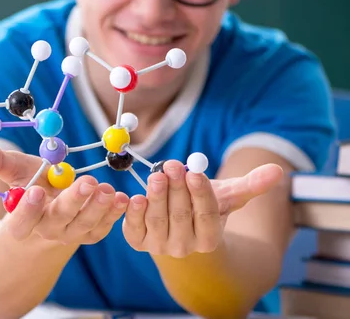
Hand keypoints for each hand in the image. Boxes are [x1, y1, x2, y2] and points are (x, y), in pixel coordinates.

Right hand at [0, 144, 129, 244]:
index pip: (20, 222)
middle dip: (74, 202)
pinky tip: (124, 199)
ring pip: (85, 226)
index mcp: (22, 221)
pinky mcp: (91, 233)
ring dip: (99, 208)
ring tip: (108, 190)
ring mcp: (71, 234)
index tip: (37, 190)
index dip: (28, 209)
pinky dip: (114, 214)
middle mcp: (47, 231)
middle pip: (59, 221)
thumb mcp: (16, 172)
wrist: (51, 205)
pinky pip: (103, 228)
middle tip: (87, 182)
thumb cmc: (31, 183)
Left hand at [122, 159, 282, 256]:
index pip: (207, 216)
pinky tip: (134, 197)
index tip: (195, 172)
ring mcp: (160, 246)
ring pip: (158, 220)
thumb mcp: (227, 196)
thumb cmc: (204, 208)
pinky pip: (134, 230)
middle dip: (176, 189)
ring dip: (156, 196)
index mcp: (210, 239)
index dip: (201, 194)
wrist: (177, 228)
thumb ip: (251, 185)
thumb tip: (278, 171)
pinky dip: (133, 215)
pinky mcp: (138, 241)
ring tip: (156, 174)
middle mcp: (185, 247)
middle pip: (181, 215)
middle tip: (171, 165)